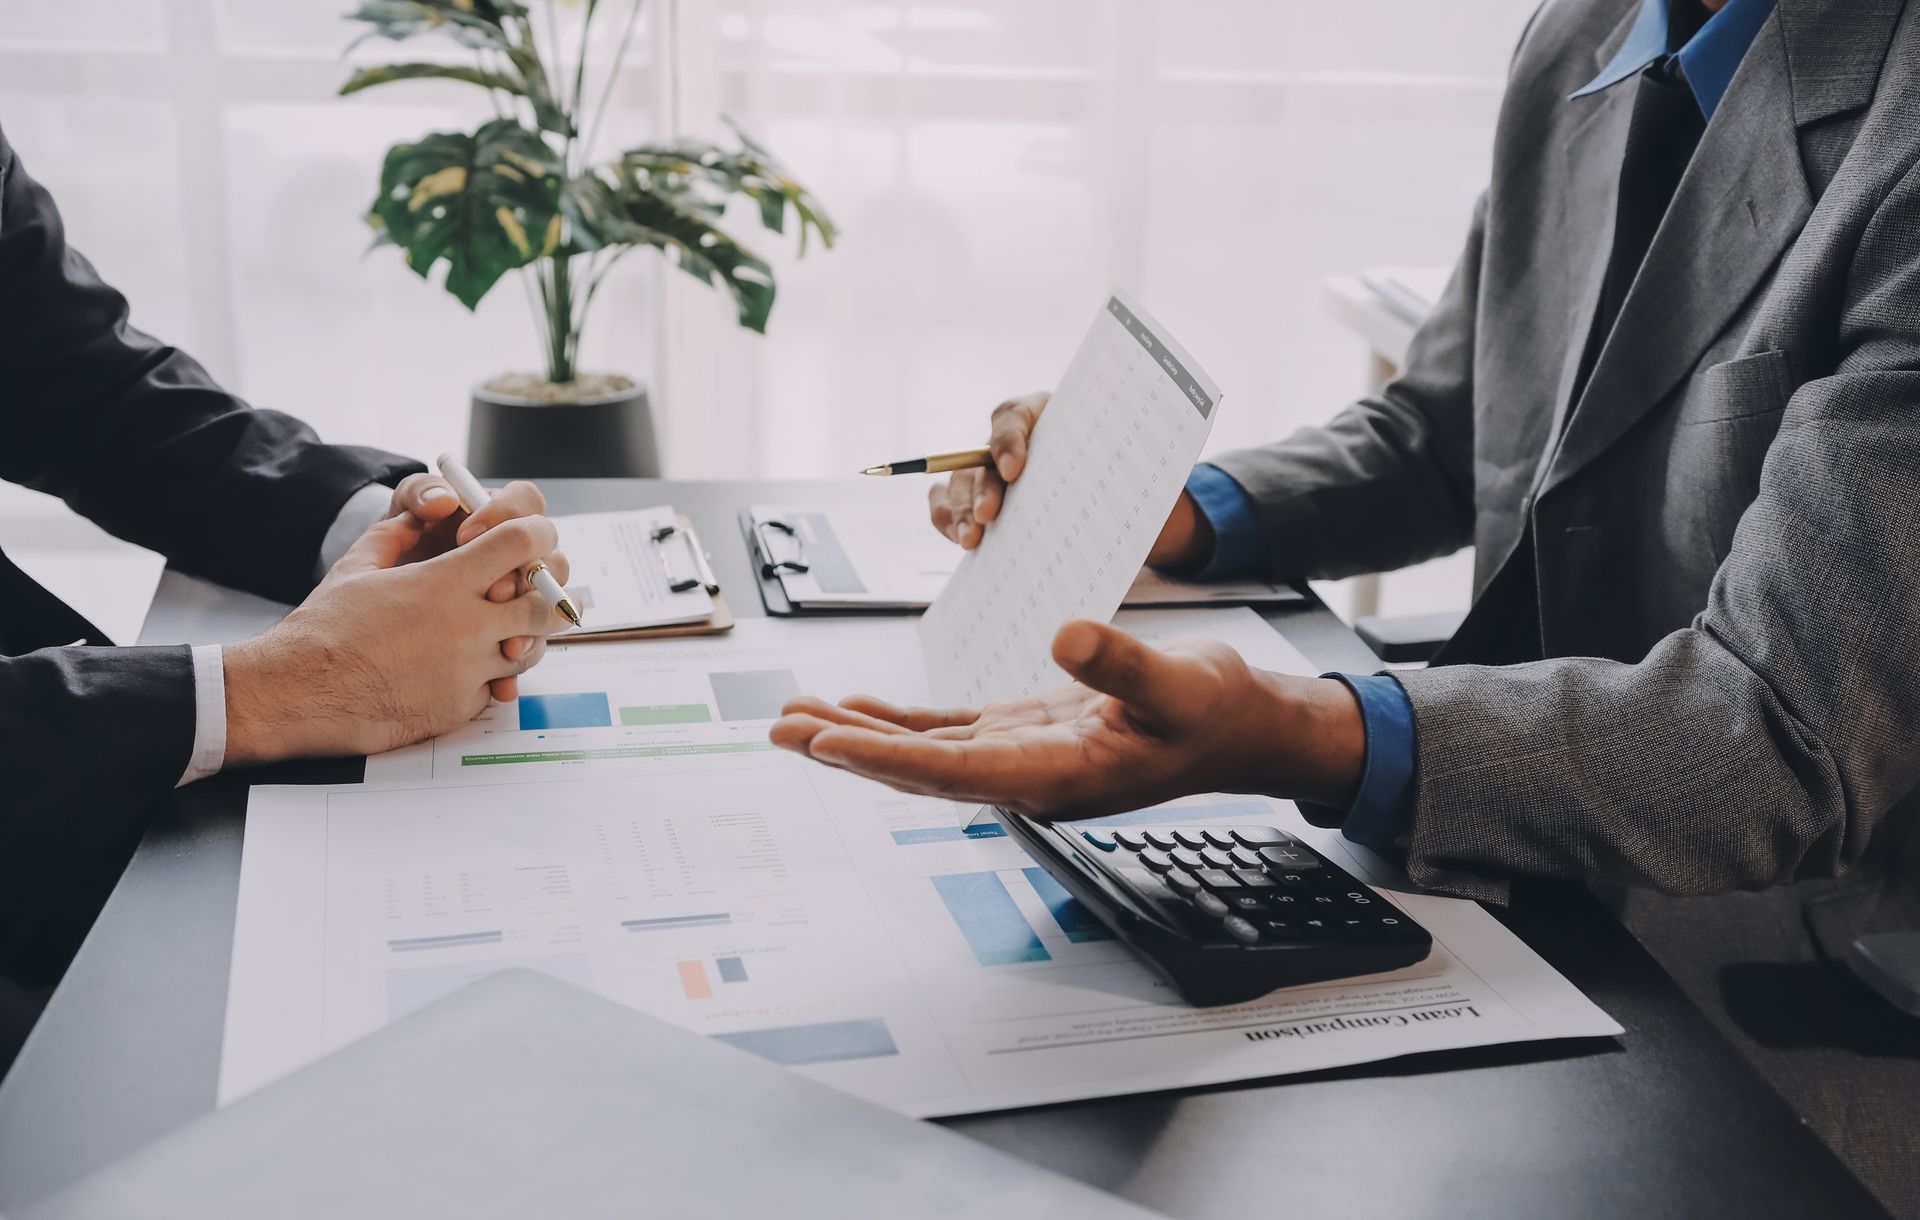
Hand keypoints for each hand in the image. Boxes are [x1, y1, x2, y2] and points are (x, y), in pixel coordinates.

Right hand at [222, 513, 568, 765]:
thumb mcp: (358, 565)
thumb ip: (398, 534)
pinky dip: (489, 673)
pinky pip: (498, 684)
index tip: (526, 541)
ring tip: (501, 630)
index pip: (524, 543)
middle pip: (547, 602)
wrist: (298, 693)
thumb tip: (420, 516)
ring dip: (524, 636)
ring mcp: (468, 670)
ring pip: (532, 648)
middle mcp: (465, 626)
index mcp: (444, 582)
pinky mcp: (461, 706)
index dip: (534, 535)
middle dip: (547, 593)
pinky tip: (462, 666)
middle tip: (529, 591)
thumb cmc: (323, 629)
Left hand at [770, 620, 1365, 815]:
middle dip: (846, 750)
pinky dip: (898, 722)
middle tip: (779, 732)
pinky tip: (858, 709)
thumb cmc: (1217, 711)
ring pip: (922, 751)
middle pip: (917, 767)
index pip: (952, 770)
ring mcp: (1021, 757)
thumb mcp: (1180, 683)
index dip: (885, 757)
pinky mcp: (1024, 732)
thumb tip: (1065, 635)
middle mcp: (1027, 776)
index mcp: (1057, 775)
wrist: (1241, 725)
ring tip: (796, 721)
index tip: (828, 743)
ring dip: (859, 737)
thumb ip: (1122, 664)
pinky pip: (946, 732)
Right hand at [928, 390, 1213, 567]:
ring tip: (970, 540)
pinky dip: (947, 520)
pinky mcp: (978, 499)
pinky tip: (961, 541)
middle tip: (988, 515)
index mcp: (1045, 414)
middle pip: (980, 456)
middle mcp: (1010, 438)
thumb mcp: (1130, 465)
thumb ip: (1120, 469)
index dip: (1009, 441)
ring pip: (958, 482)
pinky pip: (947, 504)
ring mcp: (989, 469)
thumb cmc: (1123, 472)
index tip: (1015, 471)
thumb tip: (1125, 488)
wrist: (1118, 493)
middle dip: (981, 486)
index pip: (1014, 416)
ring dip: (958, 509)